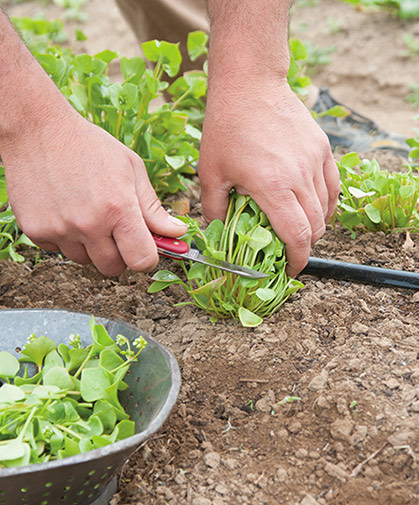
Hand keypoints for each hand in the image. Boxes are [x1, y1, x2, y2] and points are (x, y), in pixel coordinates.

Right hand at [2, 109, 186, 275]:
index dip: (147, 259)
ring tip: (87, 215)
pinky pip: (59, 251)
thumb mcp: (131, 169)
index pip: (142, 260)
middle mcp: (89, 224)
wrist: (37, 130)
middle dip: (120, 256)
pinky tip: (65, 213)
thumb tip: (177, 233)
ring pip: (85, 261)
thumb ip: (153, 208)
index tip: (145, 250)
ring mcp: (60, 230)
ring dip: (91, 247)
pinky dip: (66, 239)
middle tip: (116, 232)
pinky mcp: (35, 231)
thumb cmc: (89, 146)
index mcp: (118, 208)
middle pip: (113, 268)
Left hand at [198, 80, 339, 276]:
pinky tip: (313, 208)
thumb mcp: (210, 172)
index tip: (291, 269)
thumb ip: (214, 209)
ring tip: (297, 229)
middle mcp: (300, 176)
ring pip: (326, 209)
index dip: (297, 260)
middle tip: (288, 250)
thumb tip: (216, 234)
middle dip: (304, 246)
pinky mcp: (323, 149)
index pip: (297, 236)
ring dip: (314, 226)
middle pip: (315, 227)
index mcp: (272, 186)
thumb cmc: (226, 128)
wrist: (249, 85)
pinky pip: (332, 187)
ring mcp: (316, 160)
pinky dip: (326, 205)